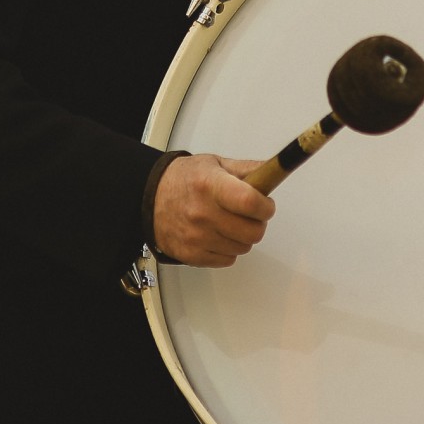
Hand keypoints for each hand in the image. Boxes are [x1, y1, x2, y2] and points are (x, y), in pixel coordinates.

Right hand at [151, 154, 274, 267]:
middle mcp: (202, 213)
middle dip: (258, 223)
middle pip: (252, 231)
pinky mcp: (191, 255)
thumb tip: (274, 173)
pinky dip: (229, 249)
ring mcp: (196, 237)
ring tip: (231, 222)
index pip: (249, 202)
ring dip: (243, 237)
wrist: (150, 198)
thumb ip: (247, 170)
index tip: (266, 205)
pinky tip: (219, 234)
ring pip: (243, 247)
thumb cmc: (185, 180)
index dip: (265, 206)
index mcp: (210, 185)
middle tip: (250, 214)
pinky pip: (228, 259)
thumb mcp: (215, 164)